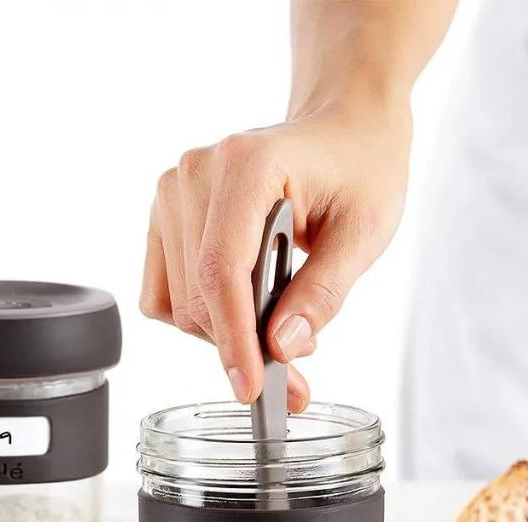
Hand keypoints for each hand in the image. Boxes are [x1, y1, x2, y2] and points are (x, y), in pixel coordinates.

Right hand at [140, 104, 411, 410]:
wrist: (343, 127)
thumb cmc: (360, 168)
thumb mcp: (363, 233)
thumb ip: (322, 293)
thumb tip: (281, 347)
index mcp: (248, 165)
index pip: (222, 271)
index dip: (234, 339)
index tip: (249, 388)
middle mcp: (197, 173)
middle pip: (198, 297)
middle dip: (242, 348)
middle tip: (293, 377)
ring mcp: (173, 191)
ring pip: (179, 304)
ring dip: (225, 336)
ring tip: (278, 331)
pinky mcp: (166, 215)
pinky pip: (163, 294)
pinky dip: (202, 317)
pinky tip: (242, 308)